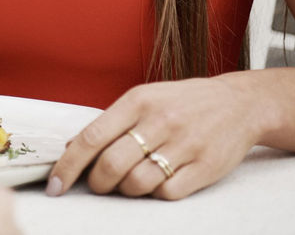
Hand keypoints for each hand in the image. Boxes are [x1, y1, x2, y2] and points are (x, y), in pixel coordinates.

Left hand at [47, 75, 261, 200]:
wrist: (239, 103)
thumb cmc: (182, 103)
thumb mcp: (144, 99)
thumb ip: (110, 123)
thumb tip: (72, 149)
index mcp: (138, 101)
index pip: (91, 137)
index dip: (68, 166)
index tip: (55, 185)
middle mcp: (159, 121)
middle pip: (111, 165)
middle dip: (97, 183)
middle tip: (99, 185)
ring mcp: (184, 144)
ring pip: (137, 184)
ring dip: (126, 190)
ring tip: (131, 181)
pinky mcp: (205, 167)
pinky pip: (166, 194)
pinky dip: (155, 194)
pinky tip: (158, 181)